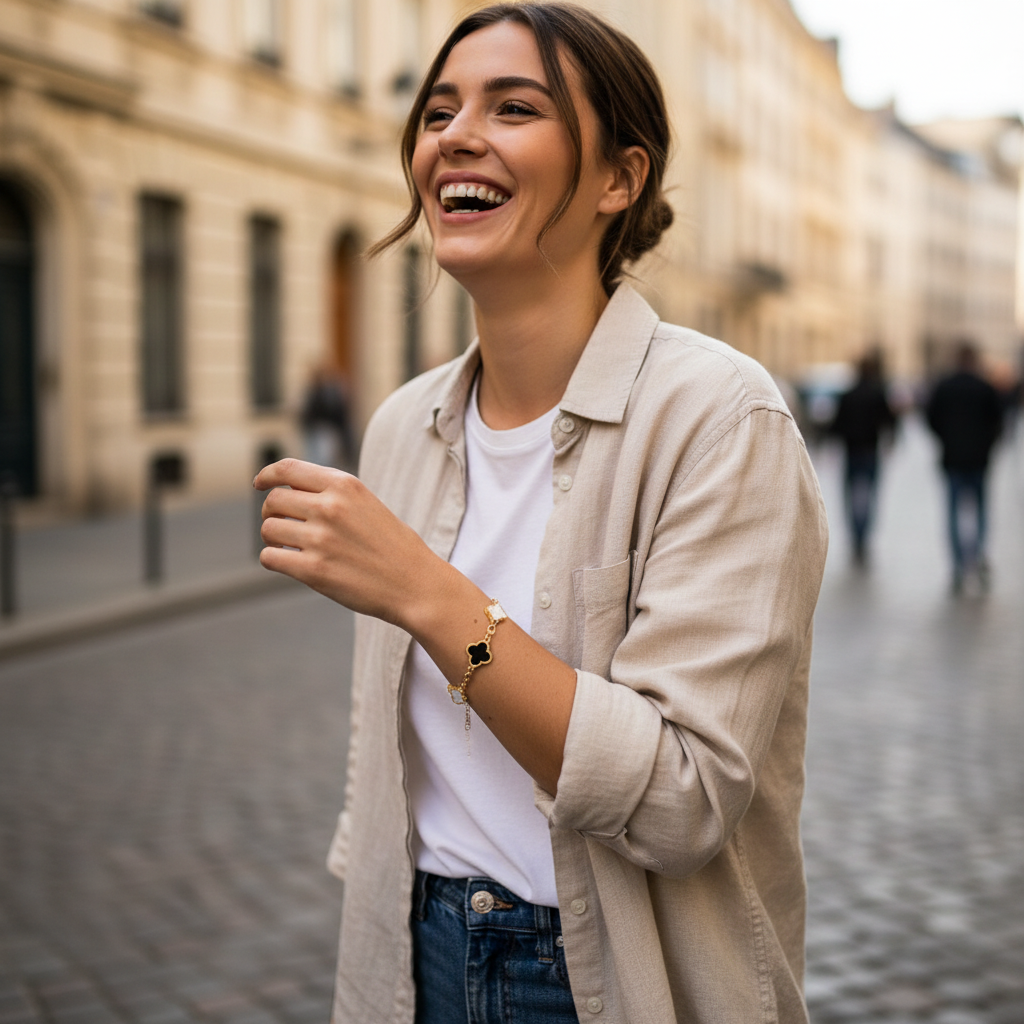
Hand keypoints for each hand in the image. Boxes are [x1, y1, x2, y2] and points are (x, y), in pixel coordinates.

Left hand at [254, 459, 452, 627]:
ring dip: (273, 539)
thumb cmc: (393, 546)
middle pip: (273, 501)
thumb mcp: (367, 504)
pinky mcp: (314, 570)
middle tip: (285, 527)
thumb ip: (332, 494)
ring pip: (269, 529)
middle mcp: (330, 507)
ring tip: (291, 547)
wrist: (415, 584)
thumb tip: (287, 492)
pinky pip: (270, 557)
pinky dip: (274, 560)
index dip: (267, 475)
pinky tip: (291, 564)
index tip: (259, 484)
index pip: (288, 469)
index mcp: (345, 485)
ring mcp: (321, 539)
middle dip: (272, 513)